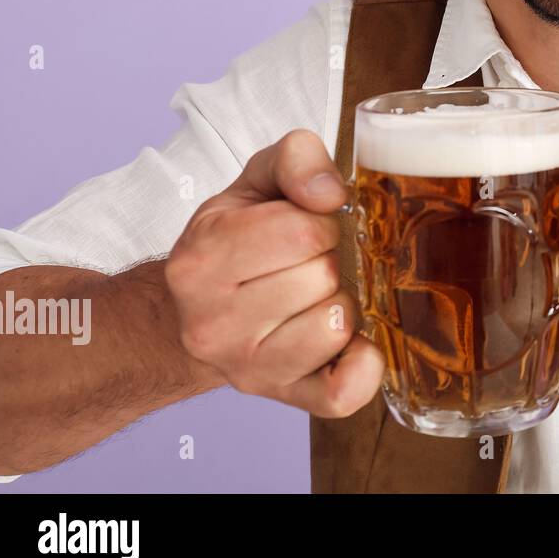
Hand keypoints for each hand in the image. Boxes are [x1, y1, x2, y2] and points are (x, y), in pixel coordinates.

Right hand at [165, 129, 383, 415]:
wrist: (198, 311)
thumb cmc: (239, 238)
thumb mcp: (257, 181)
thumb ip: (296, 160)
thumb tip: (330, 193)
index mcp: (201, 259)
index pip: (302, 231)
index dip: (320, 223)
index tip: (306, 228)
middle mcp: (212, 323)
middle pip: (321, 278)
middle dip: (328, 261)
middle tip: (306, 264)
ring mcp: (246, 368)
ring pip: (335, 326)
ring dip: (340, 303)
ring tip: (313, 297)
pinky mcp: (282, 397)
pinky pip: (343, 392)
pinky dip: (361, 366)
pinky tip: (349, 343)